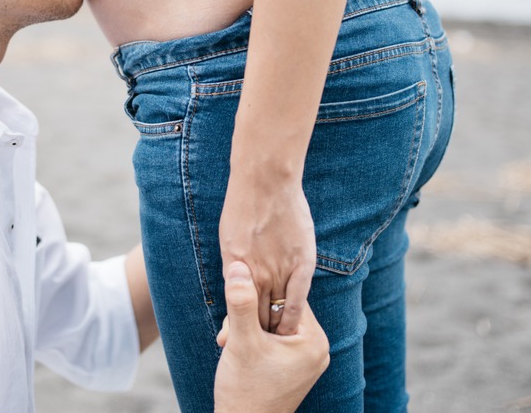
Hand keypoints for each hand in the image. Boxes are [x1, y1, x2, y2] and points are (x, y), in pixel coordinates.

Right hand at [214, 261, 329, 412]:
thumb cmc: (244, 390)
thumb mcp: (241, 342)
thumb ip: (241, 303)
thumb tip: (238, 266)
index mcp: (314, 339)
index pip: (286, 296)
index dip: (257, 295)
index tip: (236, 305)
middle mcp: (318, 349)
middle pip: (280, 310)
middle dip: (250, 316)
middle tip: (230, 333)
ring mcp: (307, 360)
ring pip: (273, 324)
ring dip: (249, 328)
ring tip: (231, 344)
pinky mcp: (294, 368)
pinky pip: (274, 340)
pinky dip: (254, 340)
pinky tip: (239, 351)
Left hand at [219, 176, 315, 333]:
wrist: (265, 182)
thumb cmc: (244, 206)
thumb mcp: (229, 238)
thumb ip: (237, 264)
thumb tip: (238, 282)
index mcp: (234, 268)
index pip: (235, 310)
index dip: (236, 329)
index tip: (236, 342)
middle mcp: (254, 274)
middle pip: (254, 317)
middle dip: (254, 336)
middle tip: (257, 350)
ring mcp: (278, 269)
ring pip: (276, 313)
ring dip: (275, 331)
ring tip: (276, 345)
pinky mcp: (301, 264)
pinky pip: (297, 301)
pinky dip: (293, 319)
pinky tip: (294, 332)